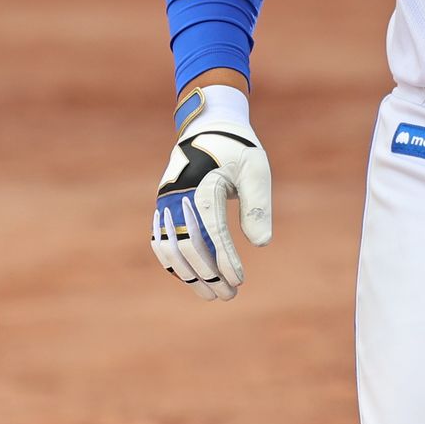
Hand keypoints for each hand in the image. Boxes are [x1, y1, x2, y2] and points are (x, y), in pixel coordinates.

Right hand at [149, 84, 272, 300]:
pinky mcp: (162, 208)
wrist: (208, 128)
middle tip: (229, 296)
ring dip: (190, 276)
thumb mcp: (256, 170)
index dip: (225, 260)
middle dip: (209, 275)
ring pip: (172, 250)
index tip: (239, 280)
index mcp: (203, 187)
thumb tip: (262, 244)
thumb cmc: (238, 149)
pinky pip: (163, 242)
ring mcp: (166, 204)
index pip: (213, 233)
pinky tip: (192, 280)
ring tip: (212, 295)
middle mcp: (178, 198)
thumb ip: (258, 205)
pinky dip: (175, 264)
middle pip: (190, 247)